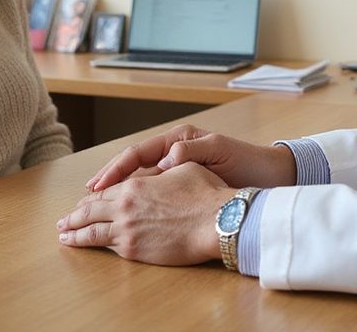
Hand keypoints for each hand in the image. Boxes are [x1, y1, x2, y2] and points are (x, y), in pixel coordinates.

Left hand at [57, 162, 230, 264]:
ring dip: (75, 234)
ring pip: (91, 232)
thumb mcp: (184, 168)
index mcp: (134, 184)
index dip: (92, 196)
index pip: (104, 191)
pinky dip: (93, 246)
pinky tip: (86, 247)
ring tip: (64, 236)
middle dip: (73, 216)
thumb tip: (163, 160)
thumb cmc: (205, 194)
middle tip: (62, 221)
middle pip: (89, 211)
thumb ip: (165, 166)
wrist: (216, 221)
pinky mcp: (135, 250)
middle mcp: (125, 206)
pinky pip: (108, 247)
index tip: (83, 200)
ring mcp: (127, 230)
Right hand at [86, 123, 296, 191]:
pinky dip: (135, 202)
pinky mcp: (184, 185)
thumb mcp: (220, 151)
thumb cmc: (248, 162)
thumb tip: (165, 159)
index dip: (116, 169)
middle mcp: (174, 152)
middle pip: (132, 166)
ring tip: (93, 208)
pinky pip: (152, 192)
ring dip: (116, 194)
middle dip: (107, 182)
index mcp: (179, 140)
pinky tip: (123, 216)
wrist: (272, 176)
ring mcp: (178, 169)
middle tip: (84, 199)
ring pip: (138, 181)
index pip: (138, 153)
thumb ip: (192, 150)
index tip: (98, 185)